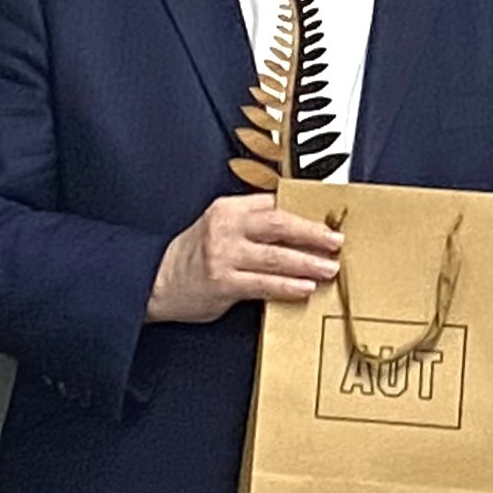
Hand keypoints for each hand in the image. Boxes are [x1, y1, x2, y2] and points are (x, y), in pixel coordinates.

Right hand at [147, 193, 340, 322]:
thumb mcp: (219, 226)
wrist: (155, 281)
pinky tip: (305, 287)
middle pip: (279, 224)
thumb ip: (252, 223)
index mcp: (228, 208)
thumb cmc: (194, 255)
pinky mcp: (222, 282)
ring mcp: (223, 255)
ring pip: (275, 256)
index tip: (330, 220)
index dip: (305, 211)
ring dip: (307, 262)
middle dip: (312, 233)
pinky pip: (263, 284)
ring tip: (330, 268)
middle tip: (337, 241)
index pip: (273, 204)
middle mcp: (226, 227)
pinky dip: (287, 285)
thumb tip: (298, 228)